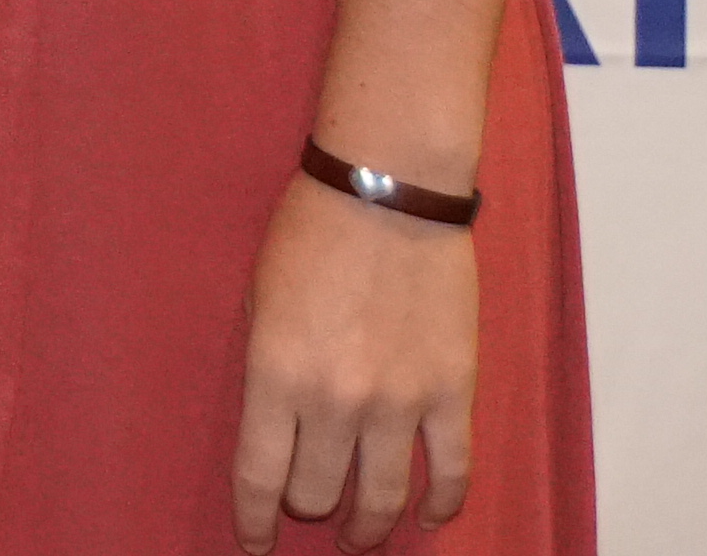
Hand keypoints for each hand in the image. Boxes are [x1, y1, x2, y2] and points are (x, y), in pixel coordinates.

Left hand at [233, 174, 476, 550]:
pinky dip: (440, 506)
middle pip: (318, 494)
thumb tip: (278, 434)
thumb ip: (268, 372)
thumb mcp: (259, 300)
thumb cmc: (311, 231)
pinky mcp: (452, 391)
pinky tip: (427, 517)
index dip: (255, 522)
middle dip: (307, 506)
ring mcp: (400, 400)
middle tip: (309, 503)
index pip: (260, 477)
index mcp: (276, 373)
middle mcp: (336, 399)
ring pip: (381, 498)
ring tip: (360, 534)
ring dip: (367, 525)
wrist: (389, 186)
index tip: (254, 544)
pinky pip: (450, 472)